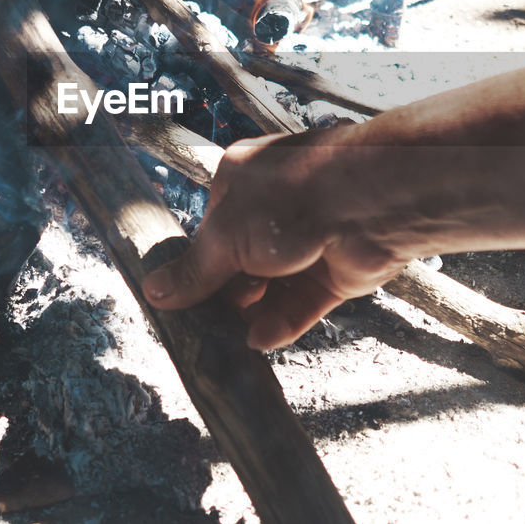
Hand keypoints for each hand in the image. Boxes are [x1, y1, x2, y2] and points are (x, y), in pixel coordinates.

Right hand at [141, 128, 413, 349]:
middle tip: (204, 328)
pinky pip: (302, 303)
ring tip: (230, 341)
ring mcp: (308, 241)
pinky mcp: (335, 271)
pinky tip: (261, 340)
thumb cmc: (292, 200)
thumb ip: (195, 269)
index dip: (198, 265)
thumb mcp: (226, 235)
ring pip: (272, 287)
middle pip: (241, 261)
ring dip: (253, 314)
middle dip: (225, 295)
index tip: (180, 299)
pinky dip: (282, 322)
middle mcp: (276, 209)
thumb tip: (154, 291)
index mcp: (242, 181)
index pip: (212, 229)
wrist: (371, 204)